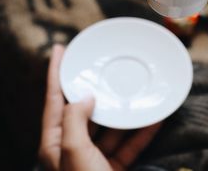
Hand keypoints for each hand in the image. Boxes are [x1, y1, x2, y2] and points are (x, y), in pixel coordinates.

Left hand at [39, 45, 160, 170]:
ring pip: (108, 128)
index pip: (53, 100)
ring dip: (122, 112)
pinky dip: (141, 134)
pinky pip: (128, 146)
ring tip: (133, 90)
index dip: (55, 72)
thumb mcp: (74, 151)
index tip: (61, 49)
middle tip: (102, 68)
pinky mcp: (113, 169)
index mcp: (53, 144)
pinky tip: (153, 120)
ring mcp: (93, 161)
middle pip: (82, 112)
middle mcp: (71, 150)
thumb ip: (75, 121)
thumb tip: (86, 98)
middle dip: (94, 90)